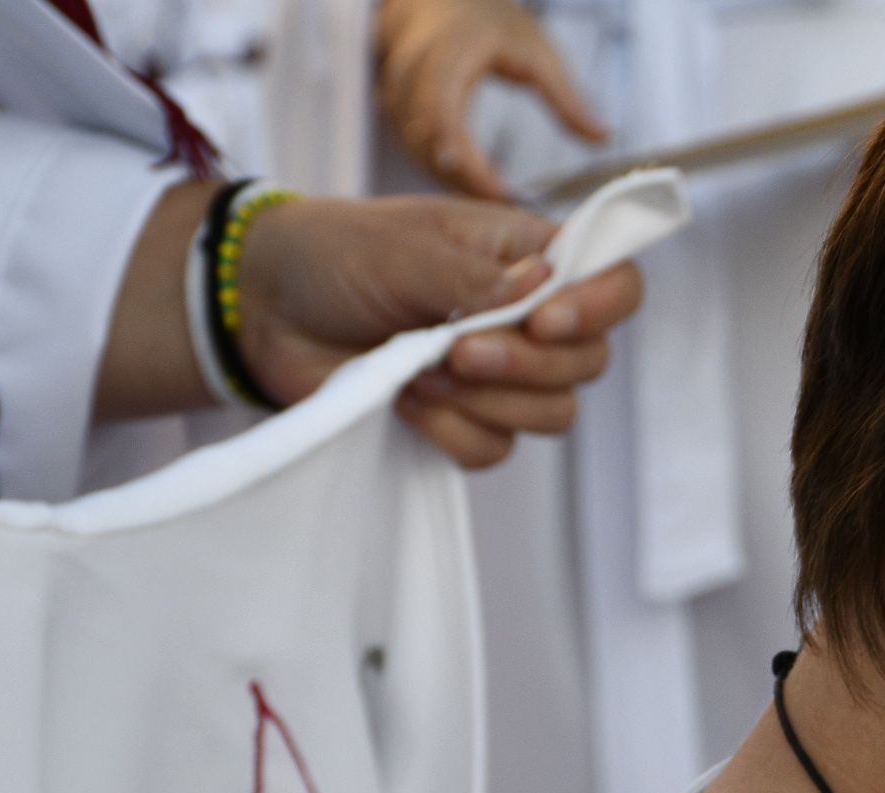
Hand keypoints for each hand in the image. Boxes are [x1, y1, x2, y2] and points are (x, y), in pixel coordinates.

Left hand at [238, 194, 644, 468]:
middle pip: (589, 364)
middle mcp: (530, 319)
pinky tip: (406, 398)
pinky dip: (451, 431)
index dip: (600, 308)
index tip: (546, 321)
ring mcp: (502, 375)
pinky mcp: (467, 420)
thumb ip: (477, 277)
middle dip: (524, 366)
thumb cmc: (338, 256)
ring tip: (420, 368)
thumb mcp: (406, 250)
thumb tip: (543, 286)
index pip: (616, 283)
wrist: (268, 310)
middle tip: (456, 348)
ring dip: (486, 400)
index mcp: (530, 257)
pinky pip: (495, 449)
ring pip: (552, 415)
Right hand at [375, 0, 607, 201]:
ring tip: (493, 204)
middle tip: (504, 211)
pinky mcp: (393, 109)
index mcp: (448, 54)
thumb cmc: (489, 23)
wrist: (440, 2)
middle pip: (425, 142)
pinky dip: (442, 173)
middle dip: (462, 181)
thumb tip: (603, 136)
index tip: (497, 193)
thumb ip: (565, 97)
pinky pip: (413, 150)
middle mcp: (412, 73)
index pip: (443, 114)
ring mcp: (395, 91)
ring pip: (416, 151)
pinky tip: (473, 189)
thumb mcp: (537, 51)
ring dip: (452, 182)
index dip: (465, 159)